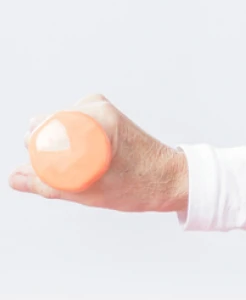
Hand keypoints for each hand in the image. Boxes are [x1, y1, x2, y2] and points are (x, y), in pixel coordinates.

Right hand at [10, 95, 188, 211]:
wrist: (175, 181)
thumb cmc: (139, 186)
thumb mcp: (89, 190)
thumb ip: (48, 184)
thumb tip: (14, 178)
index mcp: (94, 116)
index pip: (43, 127)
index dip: (37, 150)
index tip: (46, 169)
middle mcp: (97, 108)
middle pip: (49, 125)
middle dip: (47, 149)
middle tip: (67, 173)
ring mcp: (102, 112)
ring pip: (60, 128)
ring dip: (61, 149)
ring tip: (81, 170)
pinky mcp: (107, 119)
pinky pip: (75, 129)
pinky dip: (73, 145)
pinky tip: (85, 162)